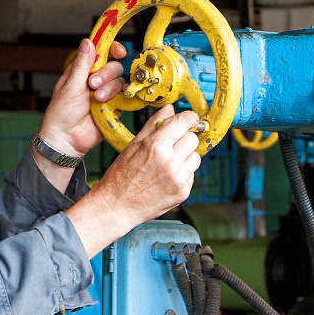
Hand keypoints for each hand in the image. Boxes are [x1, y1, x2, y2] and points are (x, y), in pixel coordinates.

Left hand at [39, 39, 127, 160]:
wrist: (66, 139)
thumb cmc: (61, 113)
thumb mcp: (70, 86)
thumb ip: (81, 64)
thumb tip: (87, 42)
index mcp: (82, 70)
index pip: (101, 52)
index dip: (112, 49)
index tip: (118, 51)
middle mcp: (95, 79)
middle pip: (113, 66)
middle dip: (106, 74)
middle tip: (92, 84)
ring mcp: (106, 92)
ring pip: (119, 81)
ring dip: (109, 89)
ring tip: (97, 100)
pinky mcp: (114, 106)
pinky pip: (124, 97)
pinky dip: (120, 98)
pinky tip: (110, 103)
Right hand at [63, 108, 202, 254]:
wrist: (117, 206)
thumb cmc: (122, 175)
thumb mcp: (134, 144)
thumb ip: (154, 124)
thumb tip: (170, 108)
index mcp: (156, 146)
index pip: (184, 122)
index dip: (189, 117)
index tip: (189, 118)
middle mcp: (170, 162)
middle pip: (193, 138)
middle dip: (185, 137)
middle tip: (173, 143)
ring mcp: (178, 179)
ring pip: (196, 156)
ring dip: (186, 156)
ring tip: (168, 162)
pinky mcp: (183, 192)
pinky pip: (192, 173)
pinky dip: (183, 172)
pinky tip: (167, 176)